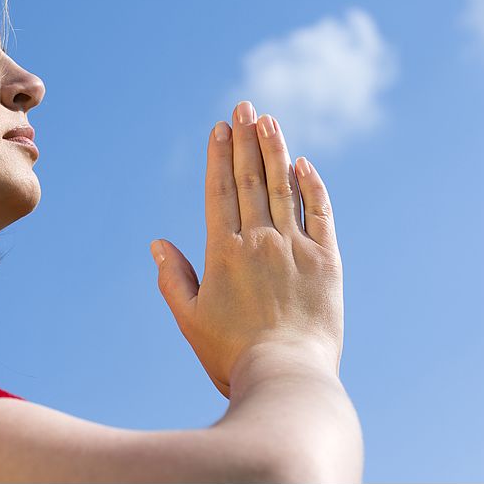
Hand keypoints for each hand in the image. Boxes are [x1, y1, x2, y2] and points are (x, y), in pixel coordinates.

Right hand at [151, 101, 343, 398]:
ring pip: (284, 188)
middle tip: (243, 106)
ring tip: (268, 119)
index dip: (218, 157)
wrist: (287, 378)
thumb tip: (156, 243)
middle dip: (245, 140)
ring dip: (275, 150)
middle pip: (251, 180)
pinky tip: (304, 163)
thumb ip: (172, 278)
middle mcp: (260, 242)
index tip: (219, 128)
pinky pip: (321, 214)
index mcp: (224, 253)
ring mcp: (296, 248)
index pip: (220, 192)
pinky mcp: (327, 262)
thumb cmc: (231, 355)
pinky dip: (313, 186)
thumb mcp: (190, 319)